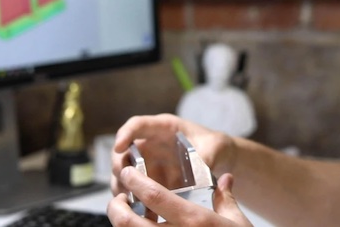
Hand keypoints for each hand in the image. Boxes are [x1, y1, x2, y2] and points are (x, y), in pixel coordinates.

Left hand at [107, 170, 252, 225]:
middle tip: (118, 198)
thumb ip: (226, 198)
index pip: (154, 195)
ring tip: (127, 214)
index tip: (128, 173)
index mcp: (194, 221)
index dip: (135, 181)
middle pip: (128, 222)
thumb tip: (225, 178)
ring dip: (121, 223)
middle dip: (115, 207)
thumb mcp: (237, 222)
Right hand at [111, 114, 234, 195]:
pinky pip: (135, 191)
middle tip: (124, 180)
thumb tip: (203, 167)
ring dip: (123, 188)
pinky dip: (135, 202)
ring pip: (124, 175)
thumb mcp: (216, 146)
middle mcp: (150, 145)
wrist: (220, 160)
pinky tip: (142, 213)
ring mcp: (147, 164)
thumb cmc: (216, 146)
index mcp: (164, 128)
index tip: (119, 145)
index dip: (126, 133)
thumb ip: (208, 154)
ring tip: (130, 201)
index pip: (138, 125)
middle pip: (123, 152)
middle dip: (120, 166)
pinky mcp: (150, 182)